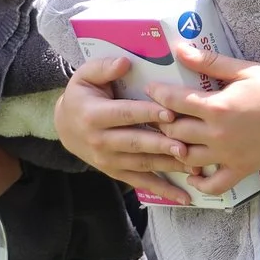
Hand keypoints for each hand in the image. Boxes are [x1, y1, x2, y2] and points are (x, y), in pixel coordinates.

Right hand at [53, 53, 196, 205]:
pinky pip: (142, 182)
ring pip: (142, 164)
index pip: (125, 114)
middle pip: (135, 143)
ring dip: (169, 167)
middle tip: (186, 146)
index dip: (147, 113)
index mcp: (94, 116)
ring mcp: (109, 161)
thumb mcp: (85, 75)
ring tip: (195, 168)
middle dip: (162, 145)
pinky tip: (185, 197)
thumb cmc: (82, 95)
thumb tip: (125, 62)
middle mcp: (101, 141)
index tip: (170, 113)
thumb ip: (104, 67)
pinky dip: (164, 190)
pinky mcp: (117, 172)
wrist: (65, 126)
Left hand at [145, 45, 259, 194]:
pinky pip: (214, 184)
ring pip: (187, 158)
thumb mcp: (245, 70)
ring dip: (174, 149)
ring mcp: (228, 155)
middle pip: (174, 131)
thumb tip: (180, 49)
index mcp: (216, 106)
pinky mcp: (241, 169)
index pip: (174, 101)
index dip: (158, 93)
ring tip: (170, 139)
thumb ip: (210, 62)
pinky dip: (199, 183)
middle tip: (155, 113)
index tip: (150, 89)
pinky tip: (193, 174)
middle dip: (161, 121)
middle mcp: (217, 135)